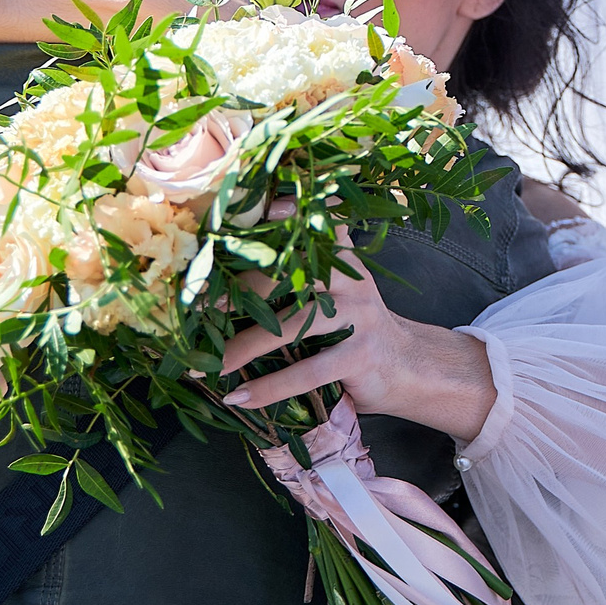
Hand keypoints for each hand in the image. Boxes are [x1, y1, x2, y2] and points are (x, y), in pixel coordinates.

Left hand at [217, 226, 496, 439]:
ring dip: (242, 348)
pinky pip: (306, 370)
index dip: (285, 213)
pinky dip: (269, 387)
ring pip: (290, 326)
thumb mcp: (343, 287)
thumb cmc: (358, 328)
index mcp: (339, 259)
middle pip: (285, 275)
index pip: (308, 227)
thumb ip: (312, 264)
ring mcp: (357, 315)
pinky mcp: (360, 354)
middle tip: (195, 311)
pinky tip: (241, 398)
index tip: (254, 206)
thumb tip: (253, 243)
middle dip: (236, 292)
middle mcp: (347, 280)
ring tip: (209, 366)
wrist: (410, 367)